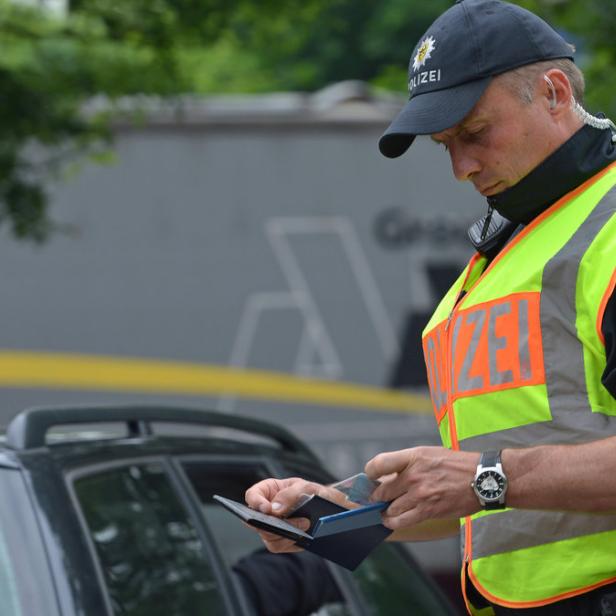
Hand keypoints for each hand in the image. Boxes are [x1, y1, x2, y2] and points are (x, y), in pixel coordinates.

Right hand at [244, 477, 326, 553]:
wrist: (328, 507)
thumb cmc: (314, 493)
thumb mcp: (306, 487)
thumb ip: (290, 494)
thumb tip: (274, 509)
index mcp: (268, 491)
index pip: (252, 496)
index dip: (255, 502)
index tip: (267, 509)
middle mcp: (266, 511)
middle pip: (256, 521)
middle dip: (272, 523)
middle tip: (287, 522)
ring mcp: (271, 527)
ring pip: (267, 537)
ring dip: (285, 533)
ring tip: (306, 524)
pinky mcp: (280, 540)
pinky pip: (279, 546)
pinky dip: (291, 541)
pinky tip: (305, 535)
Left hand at [365, 446, 480, 529]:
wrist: (482, 478)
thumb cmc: (456, 465)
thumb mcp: (428, 454)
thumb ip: (408, 463)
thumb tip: (388, 476)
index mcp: (413, 457)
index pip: (379, 464)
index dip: (370, 473)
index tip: (370, 478)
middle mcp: (414, 475)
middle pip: (382, 490)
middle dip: (377, 496)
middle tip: (376, 499)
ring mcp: (420, 494)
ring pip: (391, 508)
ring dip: (385, 511)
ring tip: (384, 511)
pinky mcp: (429, 510)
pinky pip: (403, 520)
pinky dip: (393, 522)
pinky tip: (391, 521)